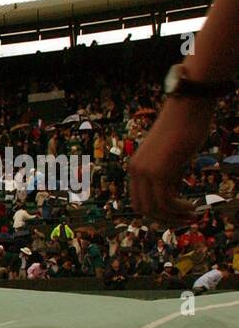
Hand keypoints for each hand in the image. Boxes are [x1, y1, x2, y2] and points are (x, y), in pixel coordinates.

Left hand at [128, 96, 212, 223]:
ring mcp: (145, 171)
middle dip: (164, 219)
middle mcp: (136, 170)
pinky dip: (178, 209)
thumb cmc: (185, 127)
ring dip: (173, 217)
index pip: (139, 200)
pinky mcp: (159, 171)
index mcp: (136, 167)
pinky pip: (165, 201)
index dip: (156, 212)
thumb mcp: (172, 156)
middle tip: (186, 220)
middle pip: (143, 208)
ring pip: (154, 208)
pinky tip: (192, 207)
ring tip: (192, 216)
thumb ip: (168, 174)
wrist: (189, 107)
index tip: (176, 214)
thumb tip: (172, 195)